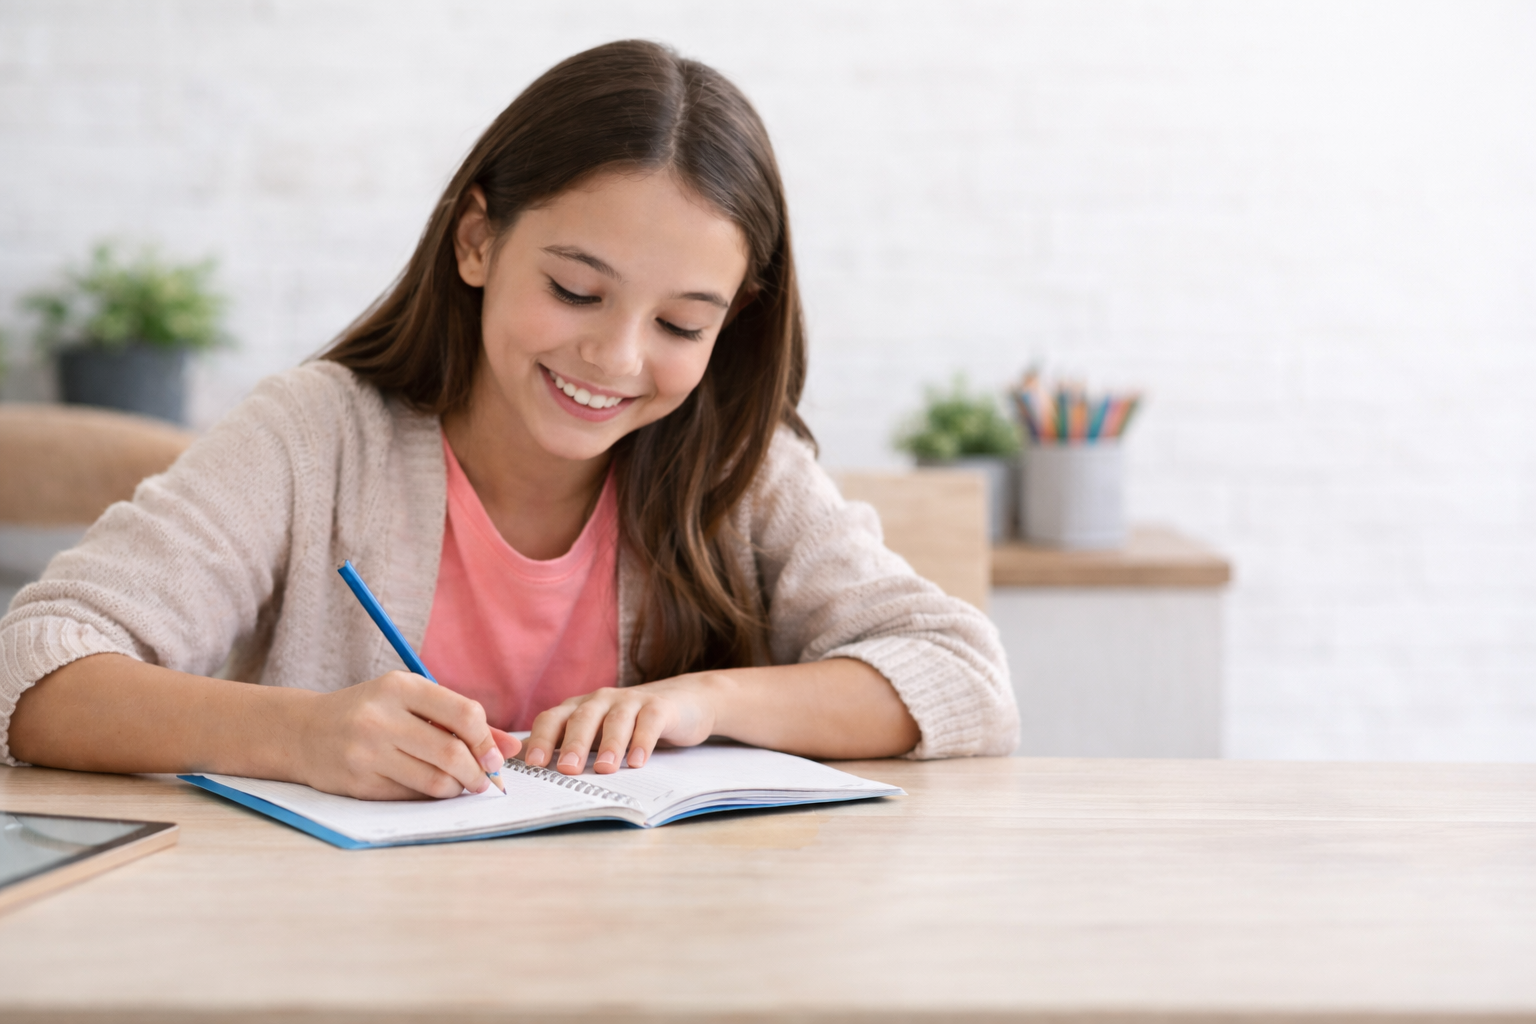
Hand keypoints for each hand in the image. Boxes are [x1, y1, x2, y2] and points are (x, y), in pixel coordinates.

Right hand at [293, 670, 521, 799]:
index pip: (463, 713)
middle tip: (485, 781)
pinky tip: (430, 788)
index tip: (496, 757)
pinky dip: (430, 797)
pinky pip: (411, 796)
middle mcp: (380, 717)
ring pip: (435, 781)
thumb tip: (511, 747)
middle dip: (478, 773)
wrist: (304, 732)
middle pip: (452, 752)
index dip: (487, 740)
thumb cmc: (370, 713)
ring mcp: (366, 752)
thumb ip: (460, 720)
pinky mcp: (358, 783)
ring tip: (459, 784)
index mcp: (399, 687)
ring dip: (457, 788)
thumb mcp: (411, 701)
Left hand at [523, 675, 724, 774]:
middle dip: (573, 744)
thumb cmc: (627, 725)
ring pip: (616, 720)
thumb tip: (519, 765)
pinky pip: (649, 722)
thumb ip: (561, 745)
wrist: (681, 703)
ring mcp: (631, 700)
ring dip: (609, 745)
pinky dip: (642, 741)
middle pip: (582, 718)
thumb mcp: (594, 734)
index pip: (553, 719)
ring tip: (604, 769)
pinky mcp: (660, 707)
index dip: (542, 739)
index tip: (534, 765)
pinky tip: (638, 761)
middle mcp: (601, 700)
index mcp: (579, 708)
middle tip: (568, 770)